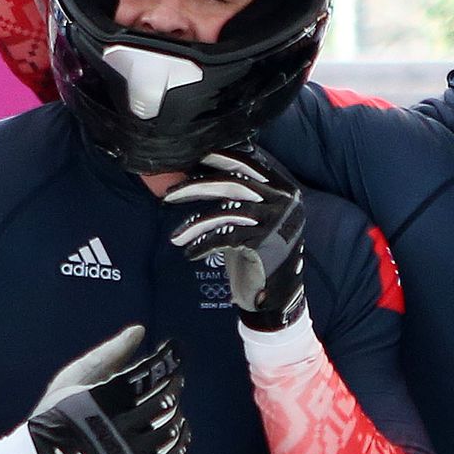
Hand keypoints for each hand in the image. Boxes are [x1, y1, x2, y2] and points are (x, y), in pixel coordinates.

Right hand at [26, 325, 190, 453]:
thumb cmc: (54, 418)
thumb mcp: (72, 380)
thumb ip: (108, 355)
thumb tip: (140, 330)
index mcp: (99, 401)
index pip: (146, 375)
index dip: (164, 361)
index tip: (173, 352)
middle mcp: (115, 428)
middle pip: (162, 400)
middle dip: (173, 384)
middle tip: (174, 378)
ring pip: (169, 428)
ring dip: (175, 412)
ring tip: (170, 403)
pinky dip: (181, 442)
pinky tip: (177, 430)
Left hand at [164, 146, 311, 332]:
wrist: (276, 295)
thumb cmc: (258, 254)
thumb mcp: (252, 220)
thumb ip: (237, 196)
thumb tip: (200, 172)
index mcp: (282, 189)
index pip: (249, 164)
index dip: (220, 158)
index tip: (192, 157)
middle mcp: (284, 201)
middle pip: (234, 183)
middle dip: (197, 186)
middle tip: (170, 194)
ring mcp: (276, 222)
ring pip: (227, 211)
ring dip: (195, 223)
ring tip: (176, 236)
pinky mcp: (266, 243)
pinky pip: (226, 237)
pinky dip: (204, 243)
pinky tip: (190, 252)